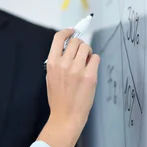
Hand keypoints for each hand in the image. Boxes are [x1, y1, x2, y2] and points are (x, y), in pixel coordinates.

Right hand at [39, 29, 99, 146]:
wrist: (65, 115)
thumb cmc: (58, 97)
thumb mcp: (50, 76)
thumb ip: (57, 61)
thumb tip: (68, 48)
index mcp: (52, 63)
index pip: (58, 38)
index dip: (67, 32)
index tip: (72, 31)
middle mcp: (64, 63)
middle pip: (76, 41)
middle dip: (80, 45)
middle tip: (81, 54)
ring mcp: (77, 69)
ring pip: (86, 47)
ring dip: (87, 52)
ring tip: (86, 62)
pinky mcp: (90, 75)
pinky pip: (95, 58)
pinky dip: (94, 61)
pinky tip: (90, 69)